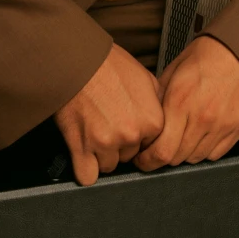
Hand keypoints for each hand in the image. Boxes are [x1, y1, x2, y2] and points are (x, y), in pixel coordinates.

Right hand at [54, 43, 163, 185]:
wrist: (77, 61)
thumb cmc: (110, 65)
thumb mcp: (146, 78)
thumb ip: (157, 104)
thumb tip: (162, 121)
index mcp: (153, 120)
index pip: (152, 145)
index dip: (140, 136)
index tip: (128, 125)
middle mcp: (132, 135)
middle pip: (130, 156)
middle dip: (121, 144)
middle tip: (109, 121)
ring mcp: (107, 144)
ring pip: (109, 166)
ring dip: (102, 154)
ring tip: (94, 129)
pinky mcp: (82, 149)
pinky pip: (88, 177)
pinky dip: (85, 168)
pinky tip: (84, 150)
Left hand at [132, 36, 238, 171]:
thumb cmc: (205, 57)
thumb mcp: (173, 71)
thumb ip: (159, 98)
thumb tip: (146, 120)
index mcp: (180, 102)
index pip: (161, 150)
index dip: (148, 161)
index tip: (143, 159)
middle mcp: (201, 118)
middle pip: (177, 158)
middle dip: (163, 156)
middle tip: (159, 147)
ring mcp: (222, 125)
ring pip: (195, 158)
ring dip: (184, 153)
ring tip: (181, 138)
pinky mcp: (237, 129)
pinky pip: (215, 154)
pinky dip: (204, 150)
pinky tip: (200, 135)